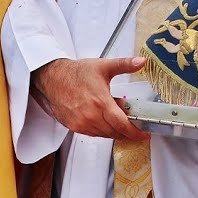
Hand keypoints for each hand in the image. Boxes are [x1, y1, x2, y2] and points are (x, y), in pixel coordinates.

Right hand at [31, 57, 149, 141]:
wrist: (53, 78)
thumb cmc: (76, 73)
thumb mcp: (104, 66)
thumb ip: (125, 64)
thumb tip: (141, 62)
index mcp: (101, 102)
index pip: (122, 125)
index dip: (135, 132)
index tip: (144, 134)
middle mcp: (91, 116)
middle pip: (115, 132)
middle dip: (127, 132)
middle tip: (135, 126)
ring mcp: (81, 123)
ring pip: (105, 135)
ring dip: (115, 131)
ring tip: (119, 120)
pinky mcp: (74, 127)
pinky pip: (93, 134)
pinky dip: (102, 131)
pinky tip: (105, 121)